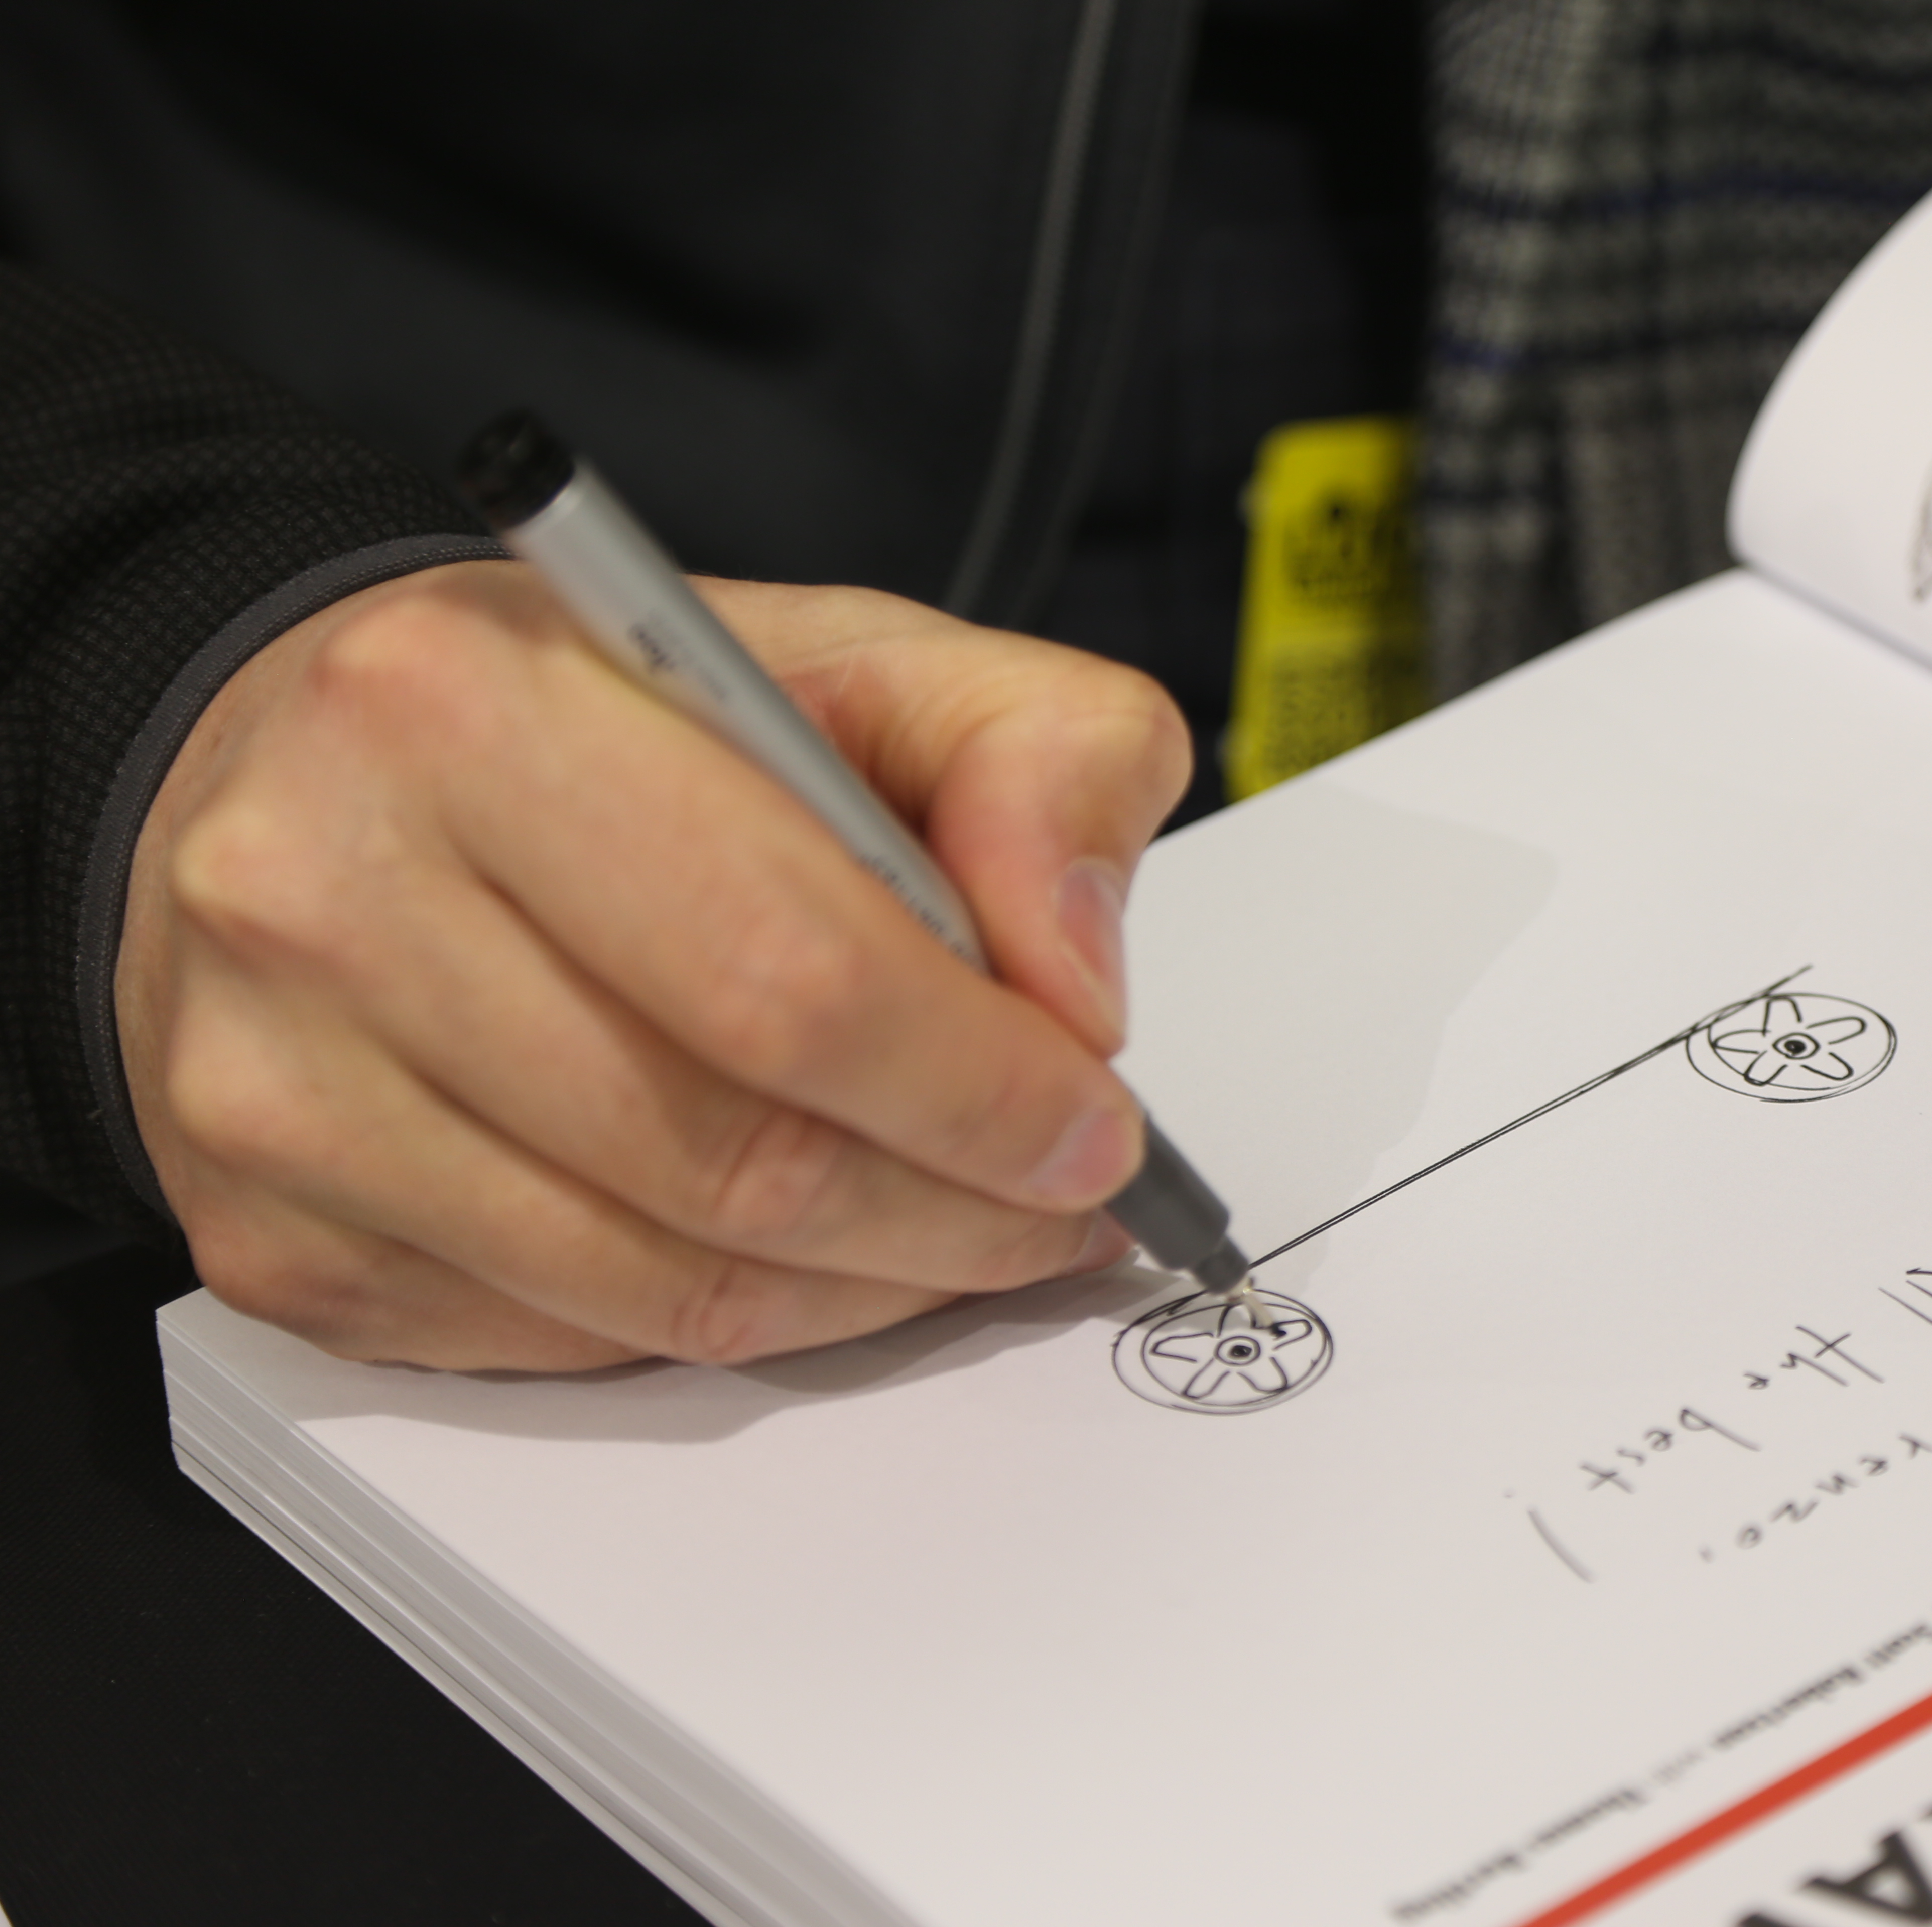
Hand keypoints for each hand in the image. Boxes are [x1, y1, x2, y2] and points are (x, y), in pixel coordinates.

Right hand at [115, 562, 1189, 1369]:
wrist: (330, 767)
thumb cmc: (610, 719)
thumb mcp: (868, 663)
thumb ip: (1043, 763)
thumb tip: (1077, 987)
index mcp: (470, 709)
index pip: (791, 971)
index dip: (983, 1089)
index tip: (1095, 1132)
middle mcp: (326, 894)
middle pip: (732, 1154)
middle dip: (952, 1213)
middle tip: (1054, 1209)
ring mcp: (270, 1088)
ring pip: (659, 1285)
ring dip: (861, 1290)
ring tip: (956, 1232)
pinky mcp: (269, 1235)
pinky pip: (562, 1343)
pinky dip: (721, 1319)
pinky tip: (795, 1249)